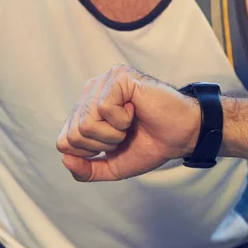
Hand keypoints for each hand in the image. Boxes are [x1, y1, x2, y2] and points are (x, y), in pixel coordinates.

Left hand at [56, 65, 200, 181]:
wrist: (183, 135)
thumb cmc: (152, 145)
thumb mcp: (114, 166)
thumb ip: (87, 170)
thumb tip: (65, 159)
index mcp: (86, 109)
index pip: (64, 140)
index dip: (90, 152)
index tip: (115, 144)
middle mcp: (92, 91)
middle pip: (73, 133)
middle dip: (103, 144)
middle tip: (126, 134)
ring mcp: (104, 82)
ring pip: (85, 122)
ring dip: (113, 133)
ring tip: (131, 123)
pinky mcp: (119, 77)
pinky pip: (103, 109)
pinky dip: (122, 120)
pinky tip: (136, 111)